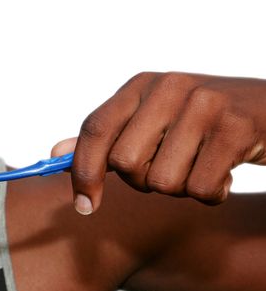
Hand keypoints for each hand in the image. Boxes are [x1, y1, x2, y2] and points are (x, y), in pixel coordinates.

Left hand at [52, 72, 265, 214]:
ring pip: (162, 181)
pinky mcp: (236, 129)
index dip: (83, 172)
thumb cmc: (204, 123)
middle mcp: (168, 87)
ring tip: (200, 165)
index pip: (95, 129)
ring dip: (181, 188)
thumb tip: (54, 156)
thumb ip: (106, 138)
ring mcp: (204, 105)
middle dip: (143, 181)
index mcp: (140, 85)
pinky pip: (201, 189)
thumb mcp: (152, 120)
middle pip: (124, 163)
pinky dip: (212, 194)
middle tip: (169, 168)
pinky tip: (223, 173)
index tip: (85, 206)